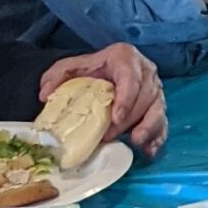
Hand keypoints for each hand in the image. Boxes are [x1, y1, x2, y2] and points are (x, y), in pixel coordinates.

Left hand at [41, 44, 166, 156]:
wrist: (104, 70)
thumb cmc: (90, 69)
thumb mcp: (71, 67)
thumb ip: (56, 76)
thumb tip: (45, 95)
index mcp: (125, 57)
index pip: (130, 78)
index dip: (126, 99)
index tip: (115, 118)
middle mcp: (146, 70)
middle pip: (144, 97)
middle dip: (128, 119)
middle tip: (109, 136)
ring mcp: (155, 89)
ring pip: (157, 109)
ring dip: (148, 128)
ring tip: (136, 142)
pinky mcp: (158, 105)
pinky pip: (162, 121)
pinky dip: (158, 137)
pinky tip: (149, 151)